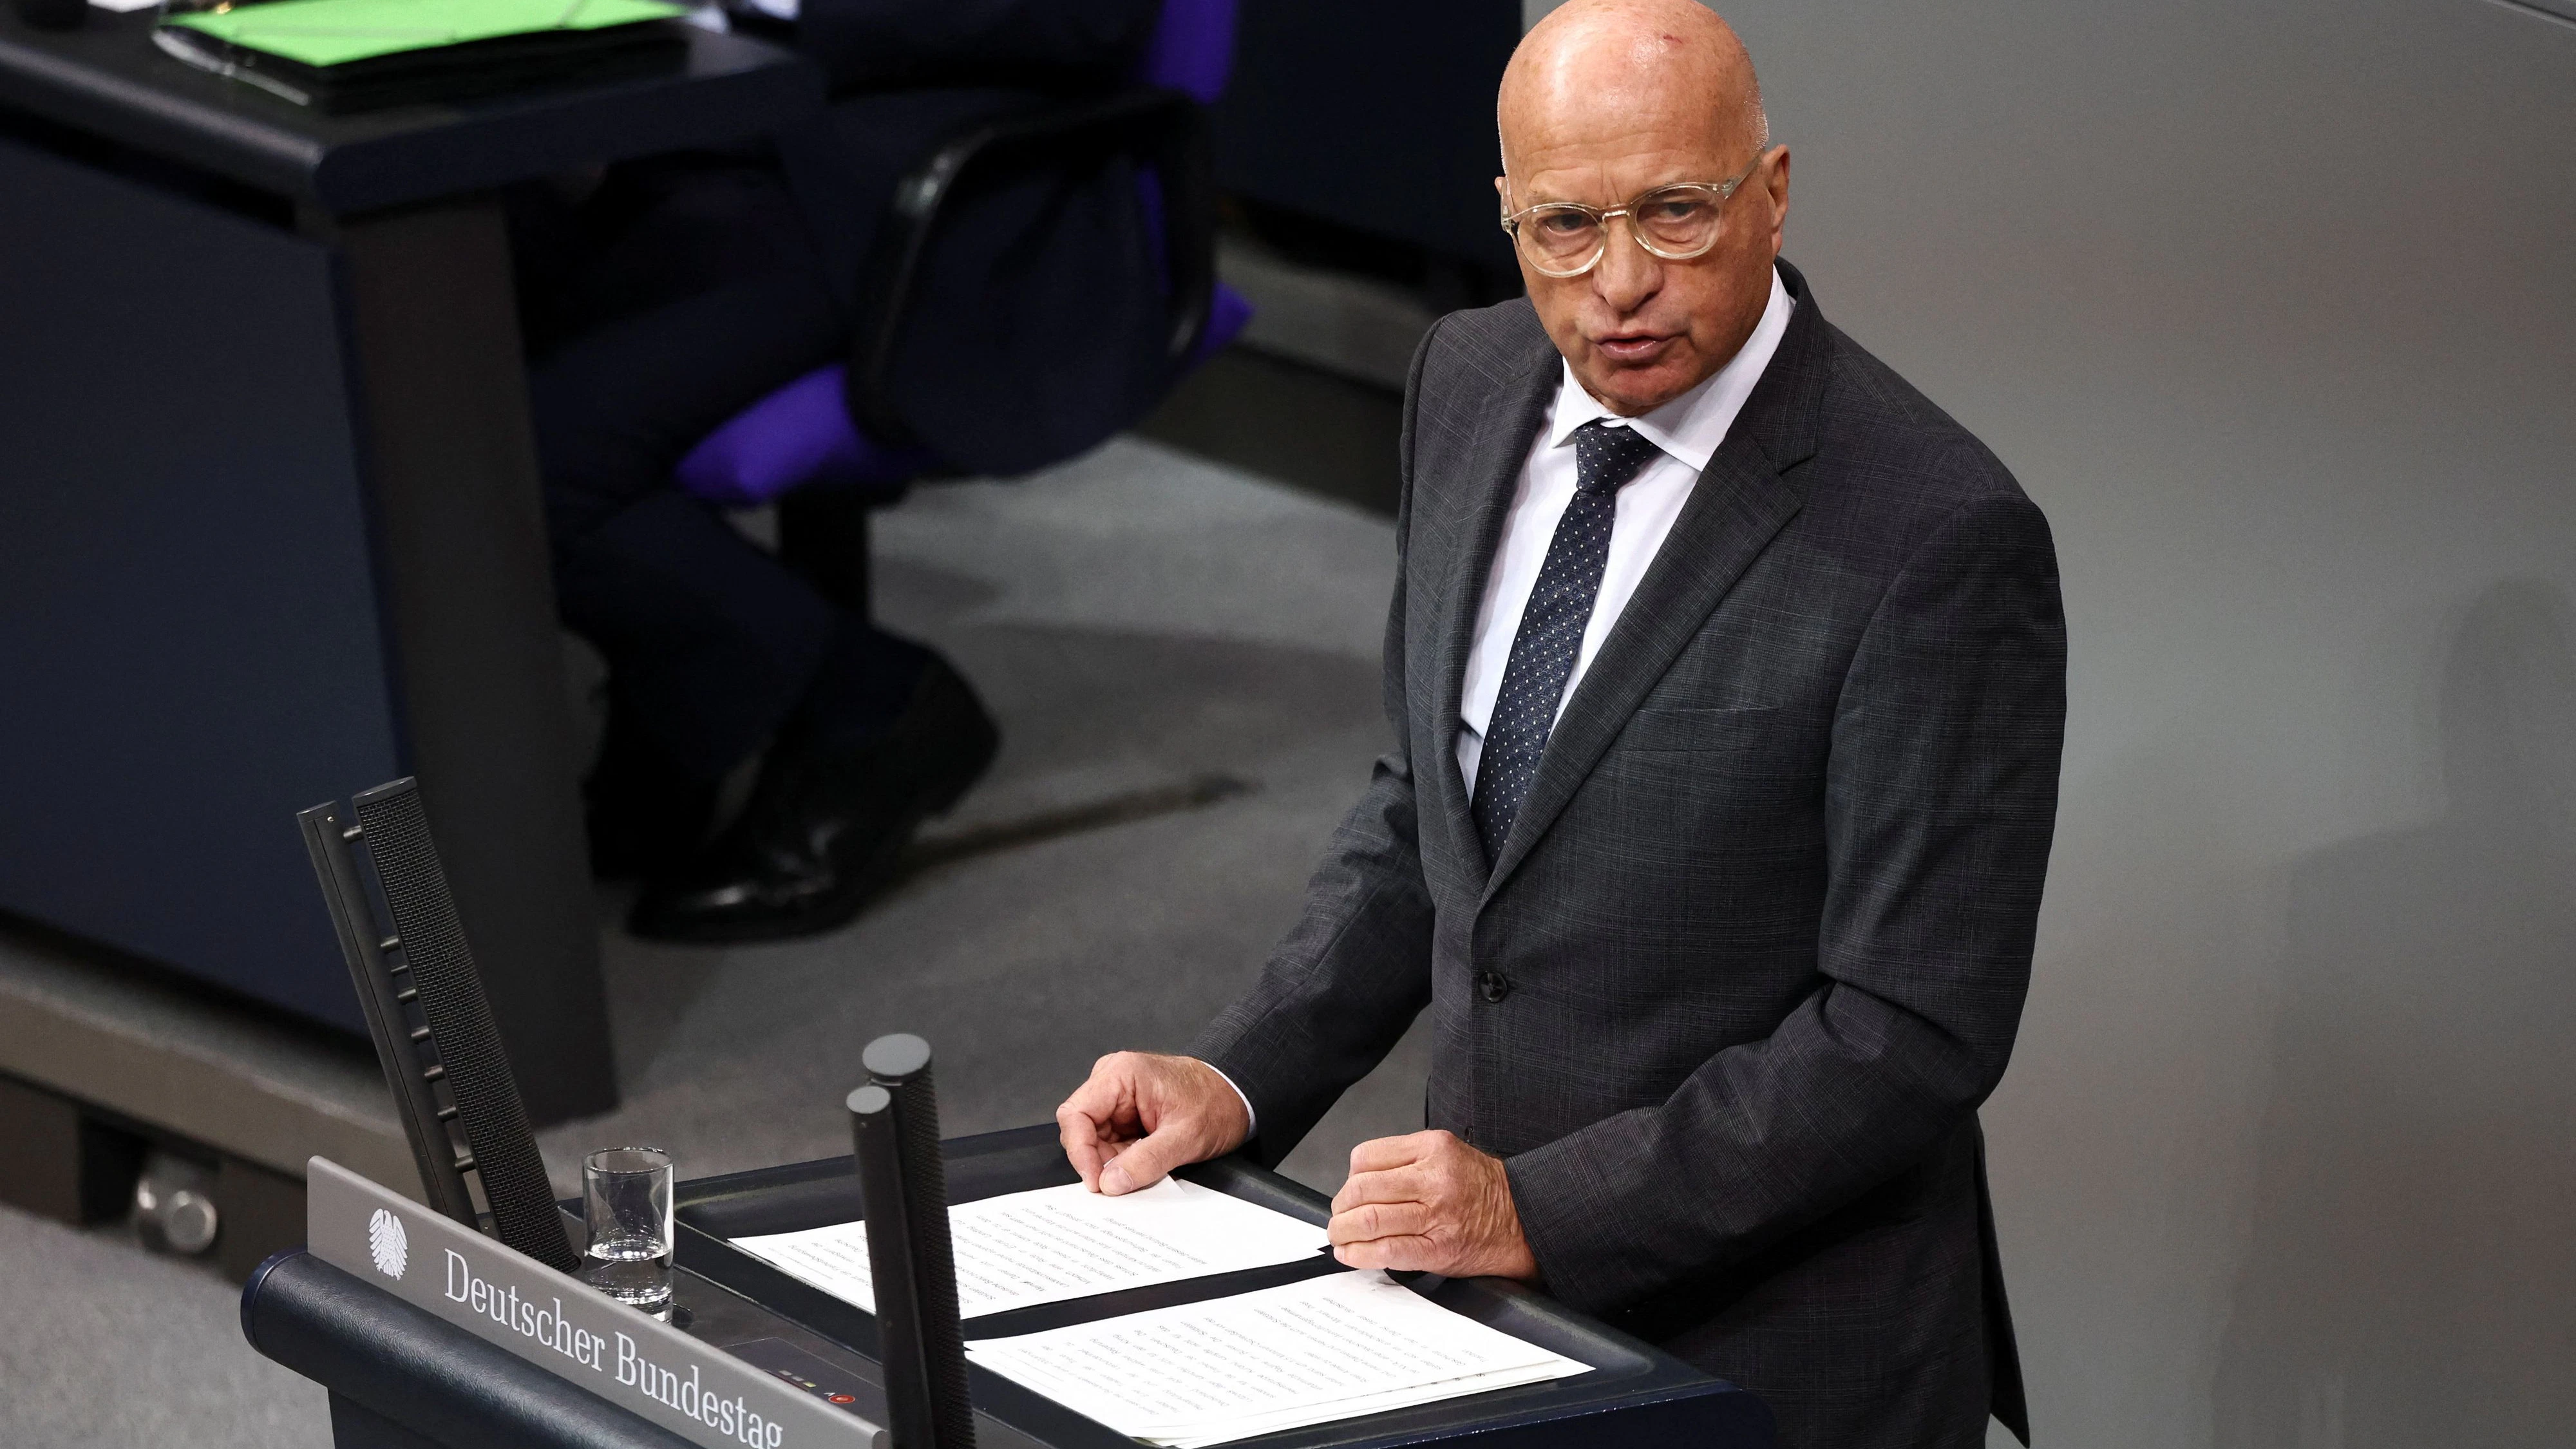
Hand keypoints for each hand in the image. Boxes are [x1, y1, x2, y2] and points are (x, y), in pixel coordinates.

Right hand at [1055, 1052, 1250, 1195]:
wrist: (1236, 1097)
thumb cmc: (1216, 1102)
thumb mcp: (1185, 1136)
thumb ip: (1146, 1160)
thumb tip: (1110, 1182)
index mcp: (1121, 1074)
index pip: (1076, 1115)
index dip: (1080, 1152)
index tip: (1094, 1181)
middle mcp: (1113, 1082)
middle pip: (1082, 1130)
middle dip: (1099, 1161)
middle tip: (1121, 1183)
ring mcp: (1117, 1099)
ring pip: (1095, 1141)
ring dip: (1112, 1163)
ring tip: (1144, 1169)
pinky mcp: (1124, 1115)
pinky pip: (1110, 1144)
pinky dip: (1122, 1161)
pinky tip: (1143, 1165)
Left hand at [1327, 1130, 1538, 1281]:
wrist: (1524, 1219)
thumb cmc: (1483, 1189)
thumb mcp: (1447, 1154)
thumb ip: (1406, 1162)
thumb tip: (1359, 1183)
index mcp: (1433, 1147)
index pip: (1367, 1157)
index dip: (1349, 1178)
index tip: (1350, 1192)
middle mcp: (1433, 1178)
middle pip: (1362, 1189)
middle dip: (1341, 1207)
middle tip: (1339, 1217)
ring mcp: (1435, 1214)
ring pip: (1368, 1219)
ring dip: (1343, 1231)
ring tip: (1340, 1236)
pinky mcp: (1437, 1248)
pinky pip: (1386, 1250)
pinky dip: (1359, 1254)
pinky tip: (1351, 1254)